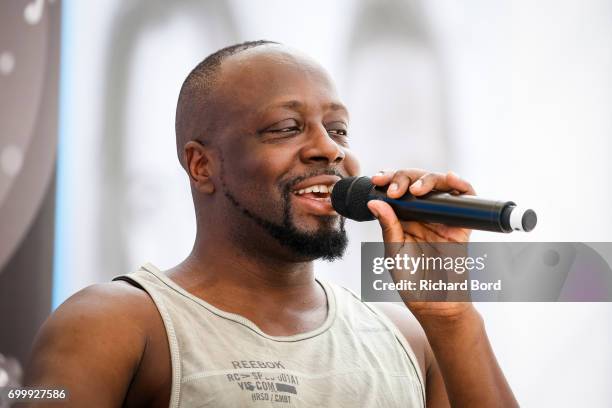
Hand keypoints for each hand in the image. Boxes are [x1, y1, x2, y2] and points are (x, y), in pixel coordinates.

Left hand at [367, 169, 476, 320]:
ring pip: (439, 185)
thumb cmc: (412, 281)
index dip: (388, 179)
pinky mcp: (461, 224)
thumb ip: (388, 227)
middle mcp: (422, 214)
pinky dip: (461, 185)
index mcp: (402, 218)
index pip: (396, 190)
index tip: (377, 179)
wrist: (437, 304)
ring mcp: (442, 217)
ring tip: (417, 190)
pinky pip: (466, 199)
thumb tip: (374, 202)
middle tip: (395, 188)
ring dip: (428, 179)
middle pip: (416, 182)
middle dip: (404, 177)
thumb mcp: (394, 253)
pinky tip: (451, 179)